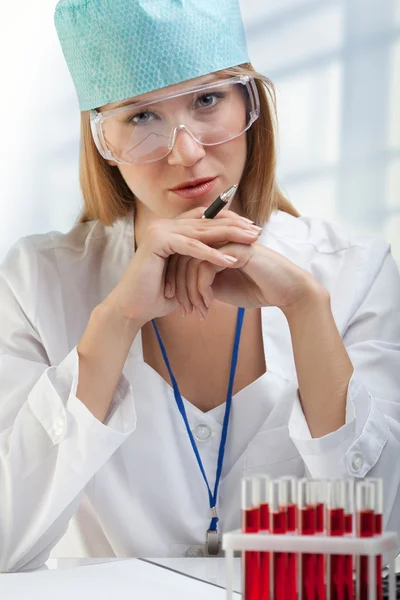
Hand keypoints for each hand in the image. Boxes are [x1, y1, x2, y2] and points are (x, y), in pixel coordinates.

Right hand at [101, 208, 262, 324]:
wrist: (133, 308)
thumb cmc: (159, 295)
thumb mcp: (186, 274)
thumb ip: (202, 262)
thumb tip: (227, 260)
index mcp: (171, 228)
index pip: (205, 217)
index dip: (230, 220)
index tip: (252, 228)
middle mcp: (164, 225)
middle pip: (206, 220)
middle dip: (235, 226)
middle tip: (258, 231)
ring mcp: (159, 230)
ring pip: (201, 231)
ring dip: (229, 236)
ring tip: (251, 241)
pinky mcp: (156, 241)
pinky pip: (190, 246)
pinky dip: (211, 253)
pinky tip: (231, 258)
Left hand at [165, 240, 320, 317]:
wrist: (287, 291)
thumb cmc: (257, 289)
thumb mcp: (222, 287)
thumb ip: (203, 281)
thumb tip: (182, 288)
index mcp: (214, 244)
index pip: (182, 254)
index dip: (174, 277)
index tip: (172, 299)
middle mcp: (219, 238)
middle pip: (182, 256)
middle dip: (178, 285)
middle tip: (179, 307)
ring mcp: (227, 241)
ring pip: (191, 262)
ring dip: (190, 291)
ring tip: (194, 310)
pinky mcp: (236, 249)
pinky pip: (206, 267)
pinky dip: (202, 289)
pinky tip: (207, 304)